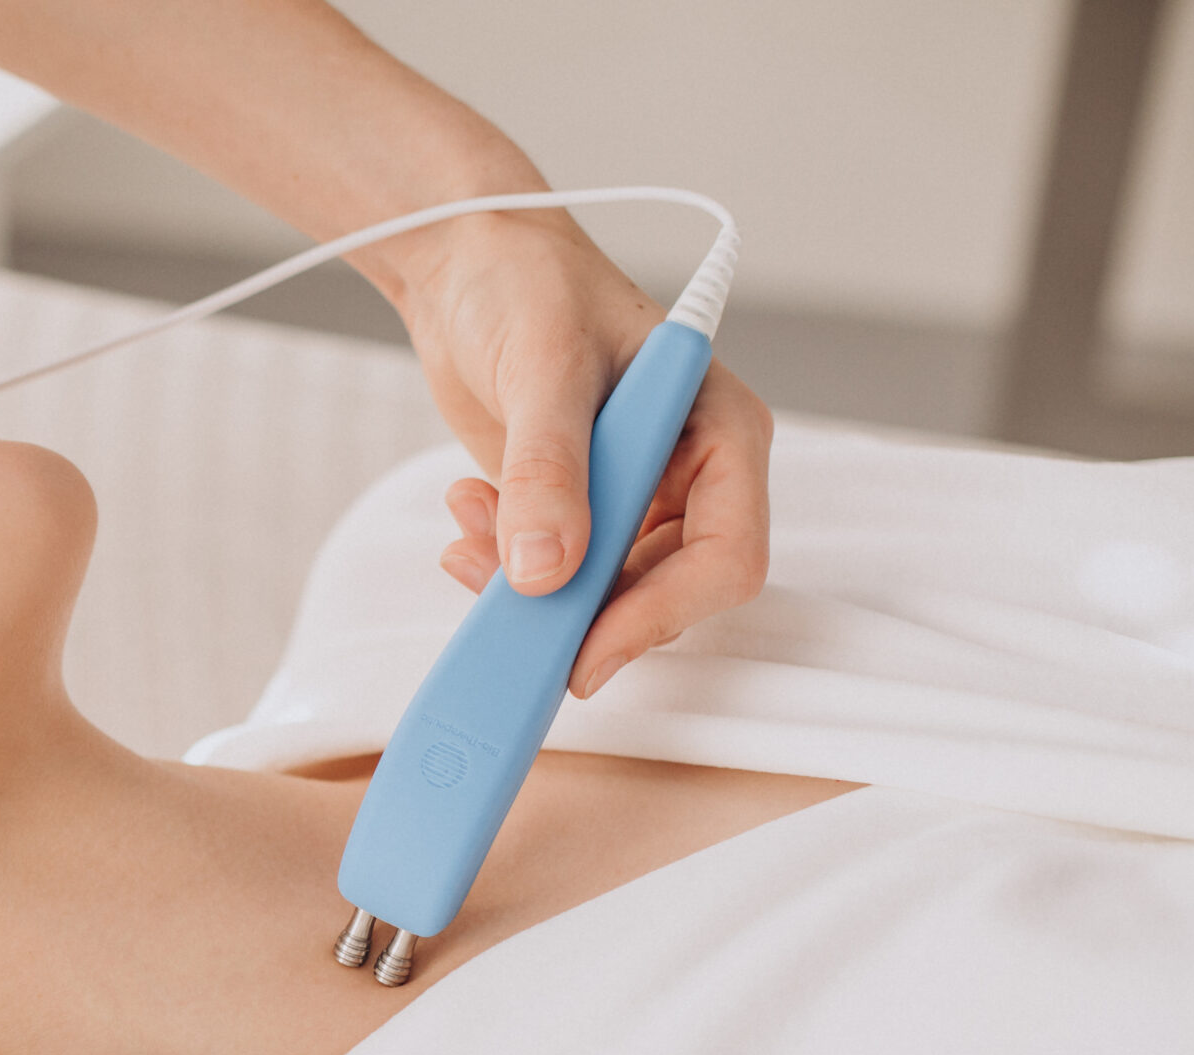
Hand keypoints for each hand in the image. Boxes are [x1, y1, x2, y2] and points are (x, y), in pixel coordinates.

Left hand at [389, 210, 774, 698]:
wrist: (466, 264)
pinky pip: (553, 576)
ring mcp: (632, 497)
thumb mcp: (543, 370)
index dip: (660, 613)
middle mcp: (688, 475)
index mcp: (720, 433)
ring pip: (600, 594)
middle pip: (662, 591)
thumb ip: (548, 471)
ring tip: (468, 529)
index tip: (585, 651)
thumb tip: (547, 571)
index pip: (727, 556)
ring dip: (528, 587)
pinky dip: (502, 567)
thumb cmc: (528, 284)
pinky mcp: (575, 509)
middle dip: (579, 610)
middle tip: (502, 613)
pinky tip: (466, 517)